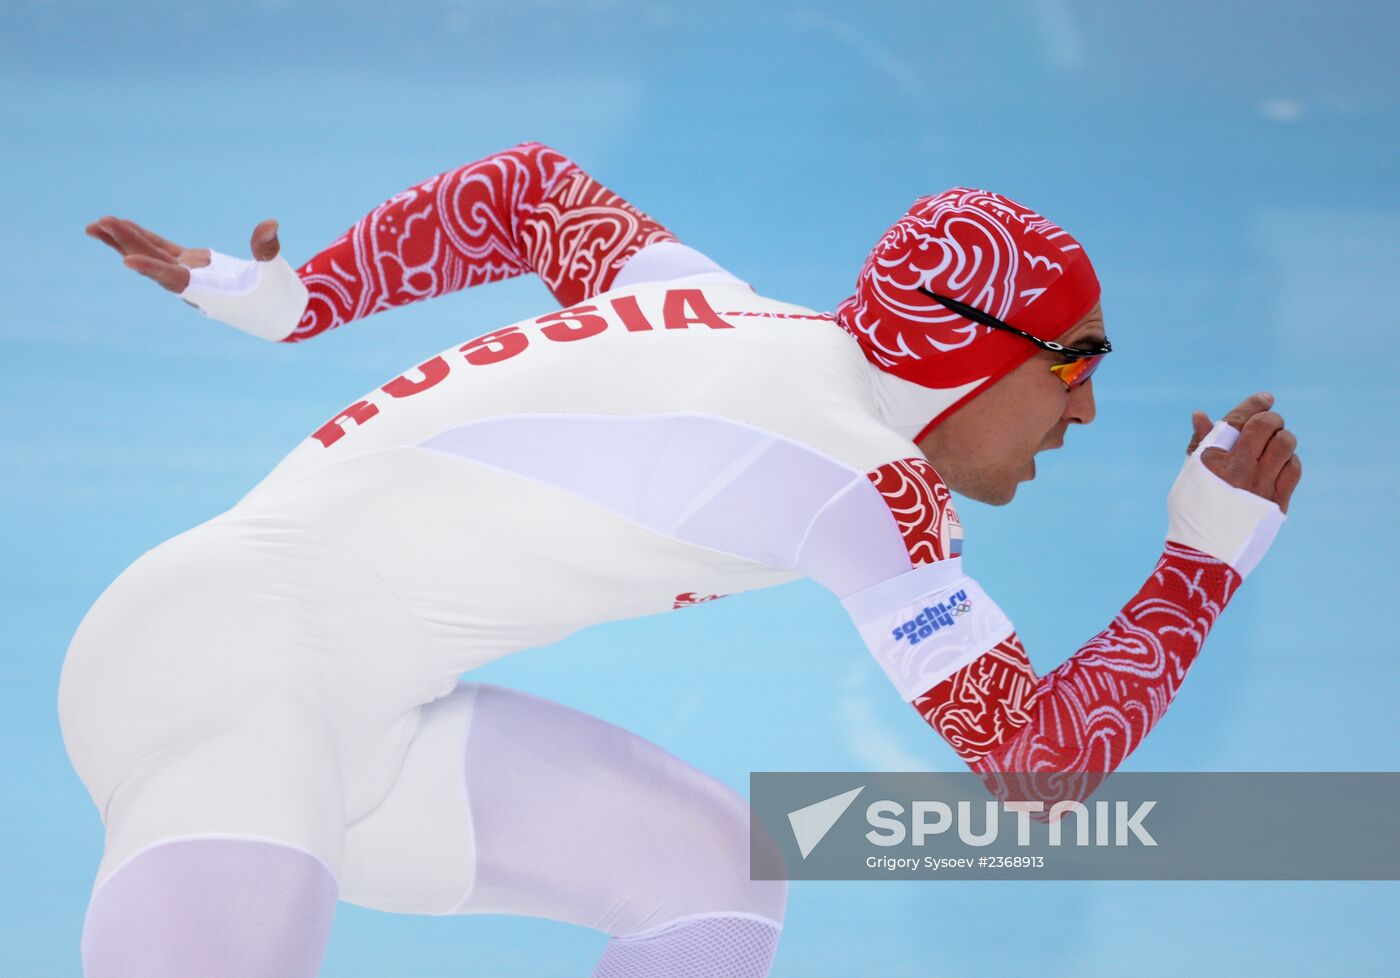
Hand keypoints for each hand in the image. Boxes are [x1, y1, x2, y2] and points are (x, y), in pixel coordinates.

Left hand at [86, 217, 280, 293]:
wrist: (282, 315)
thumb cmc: (280, 299)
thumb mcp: (276, 274)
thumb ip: (267, 250)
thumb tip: (269, 224)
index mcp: (209, 291)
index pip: (174, 279)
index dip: (151, 268)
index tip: (126, 260)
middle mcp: (192, 285)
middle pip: (153, 263)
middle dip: (127, 244)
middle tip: (101, 224)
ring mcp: (190, 275)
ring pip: (151, 256)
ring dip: (124, 242)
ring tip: (94, 226)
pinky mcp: (193, 266)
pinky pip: (162, 251)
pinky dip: (143, 239)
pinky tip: (122, 228)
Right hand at [1185, 392, 1301, 513]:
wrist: (1206, 555)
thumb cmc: (1192, 512)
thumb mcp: (1190, 475)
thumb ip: (1200, 443)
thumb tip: (1201, 414)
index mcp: (1213, 461)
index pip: (1238, 420)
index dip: (1254, 404)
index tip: (1266, 397)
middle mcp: (1239, 471)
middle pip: (1266, 427)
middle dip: (1270, 419)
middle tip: (1268, 424)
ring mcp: (1261, 487)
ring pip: (1285, 445)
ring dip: (1282, 438)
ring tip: (1273, 446)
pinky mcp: (1277, 503)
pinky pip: (1293, 469)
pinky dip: (1289, 461)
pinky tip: (1278, 466)